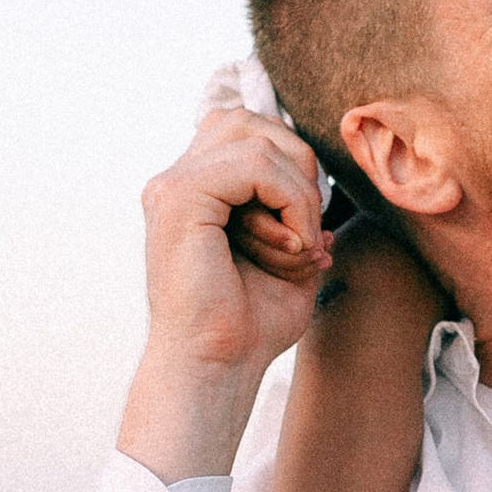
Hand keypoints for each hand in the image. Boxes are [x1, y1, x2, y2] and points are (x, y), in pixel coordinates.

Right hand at [118, 110, 328, 480]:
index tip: (305, 230)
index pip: (248, 132)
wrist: (216, 368)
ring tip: (298, 250)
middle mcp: (176, 181)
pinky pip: (257, 166)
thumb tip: (319, 177)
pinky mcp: (179, 197)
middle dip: (299, 169)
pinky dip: (293, 204)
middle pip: (254, 123)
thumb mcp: (287, 254)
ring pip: (261, 141)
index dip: (292, 167)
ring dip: (300, 197)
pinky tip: (294, 247)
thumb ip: (296, 207)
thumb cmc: (249, 325)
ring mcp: (172, 185)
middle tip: (306, 233)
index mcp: (194, 191)